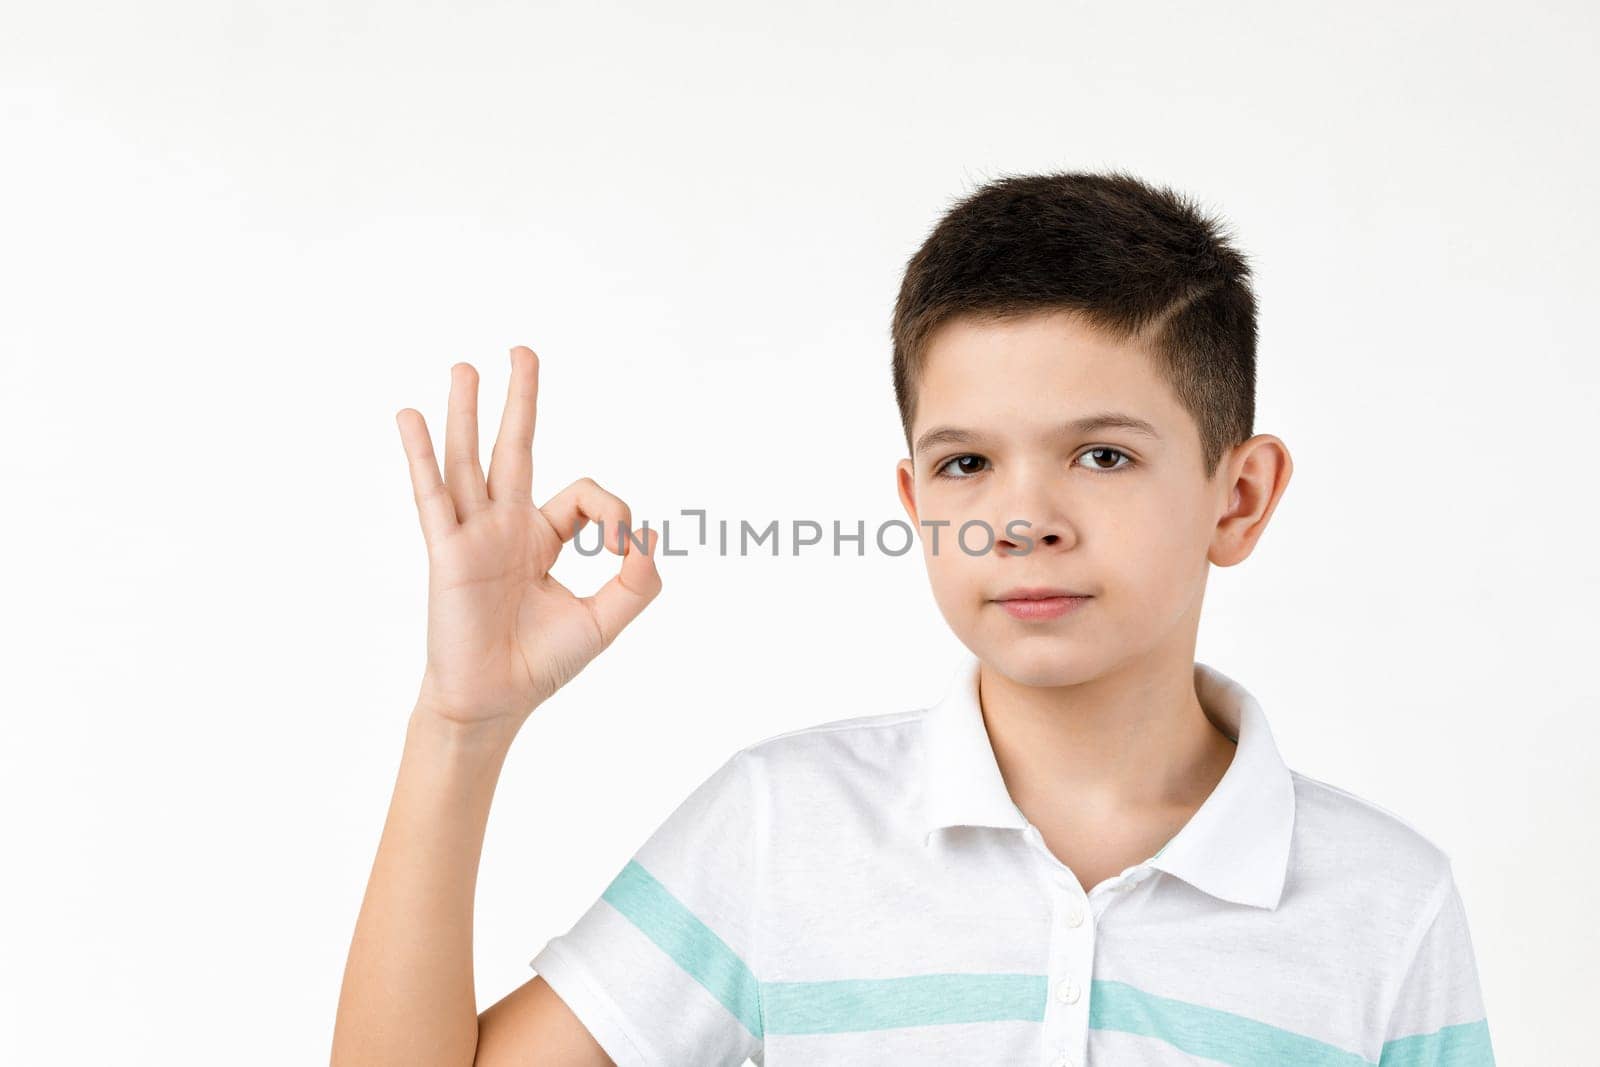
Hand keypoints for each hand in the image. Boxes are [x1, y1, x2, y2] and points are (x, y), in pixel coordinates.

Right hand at [395, 346, 661, 730]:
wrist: (494, 703)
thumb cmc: (541, 664)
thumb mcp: (606, 621)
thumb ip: (637, 582)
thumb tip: (646, 538)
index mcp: (541, 538)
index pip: (583, 495)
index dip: (612, 512)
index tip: (620, 548)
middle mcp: (505, 528)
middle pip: (515, 448)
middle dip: (521, 399)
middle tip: (522, 350)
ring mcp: (473, 535)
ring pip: (469, 460)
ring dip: (467, 412)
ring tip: (464, 367)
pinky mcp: (447, 552)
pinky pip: (432, 494)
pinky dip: (421, 454)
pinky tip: (410, 417)